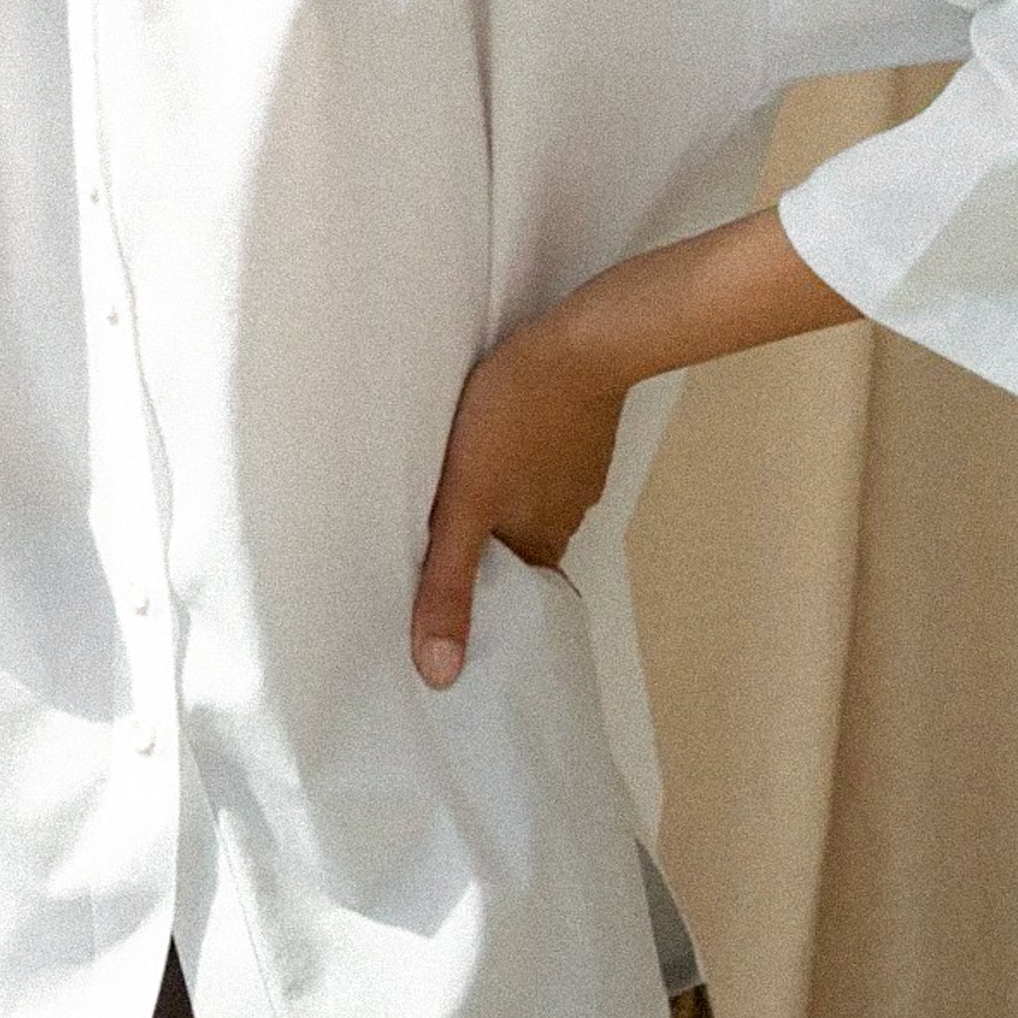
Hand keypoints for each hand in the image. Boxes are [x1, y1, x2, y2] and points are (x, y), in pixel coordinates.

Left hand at [408, 209, 864, 688]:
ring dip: (501, 503)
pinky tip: (494, 445)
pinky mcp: (581, 429)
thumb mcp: (465, 502)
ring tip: (455, 491)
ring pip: (532, 503)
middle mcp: (568, 516)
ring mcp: (579, 470)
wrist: (579, 341)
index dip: (481, 597)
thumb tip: (440, 676)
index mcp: (543, 543)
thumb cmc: (512, 420)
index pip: (512, 591)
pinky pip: (544, 462)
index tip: (447, 597)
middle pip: (520, 547)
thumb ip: (448, 582)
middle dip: (486, 548)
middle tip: (437, 539)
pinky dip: (520, 465)